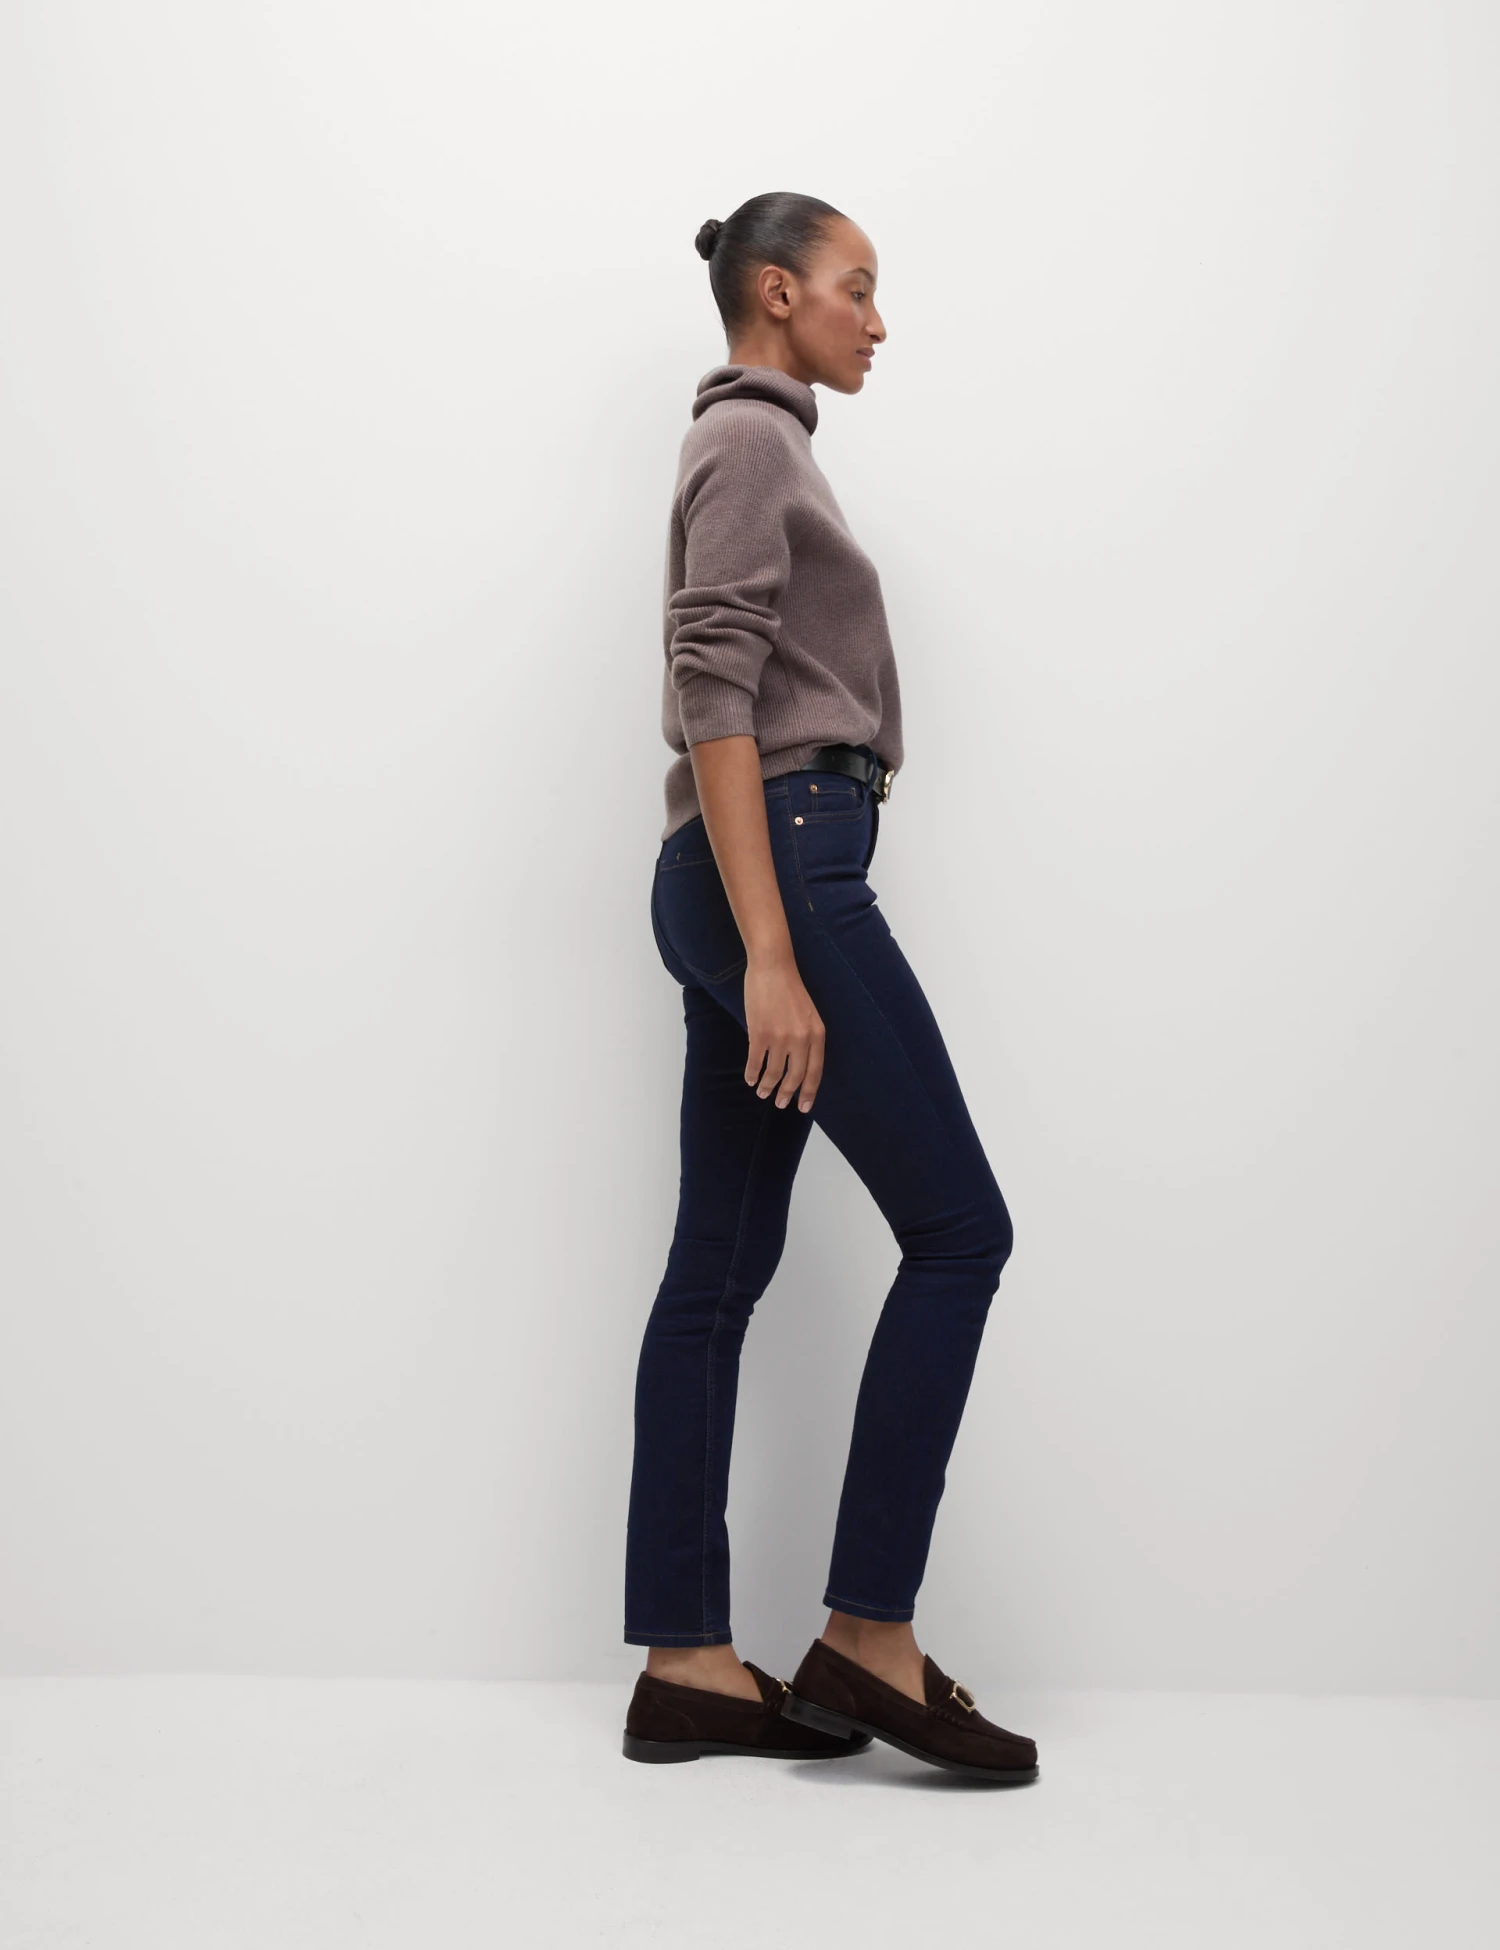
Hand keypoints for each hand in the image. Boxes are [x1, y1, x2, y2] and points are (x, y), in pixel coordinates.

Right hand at [743, 954, 824, 1111]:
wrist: (773, 968)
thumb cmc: (790, 989)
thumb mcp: (809, 1015)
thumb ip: (807, 1038)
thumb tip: (799, 1064)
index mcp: (817, 1034)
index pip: (815, 1072)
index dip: (809, 1092)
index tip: (804, 1107)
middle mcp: (801, 1039)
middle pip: (795, 1077)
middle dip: (787, 1094)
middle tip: (781, 1104)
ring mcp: (780, 1038)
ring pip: (774, 1073)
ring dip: (767, 1086)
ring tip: (762, 1092)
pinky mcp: (760, 1034)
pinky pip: (755, 1062)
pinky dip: (752, 1073)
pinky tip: (750, 1079)